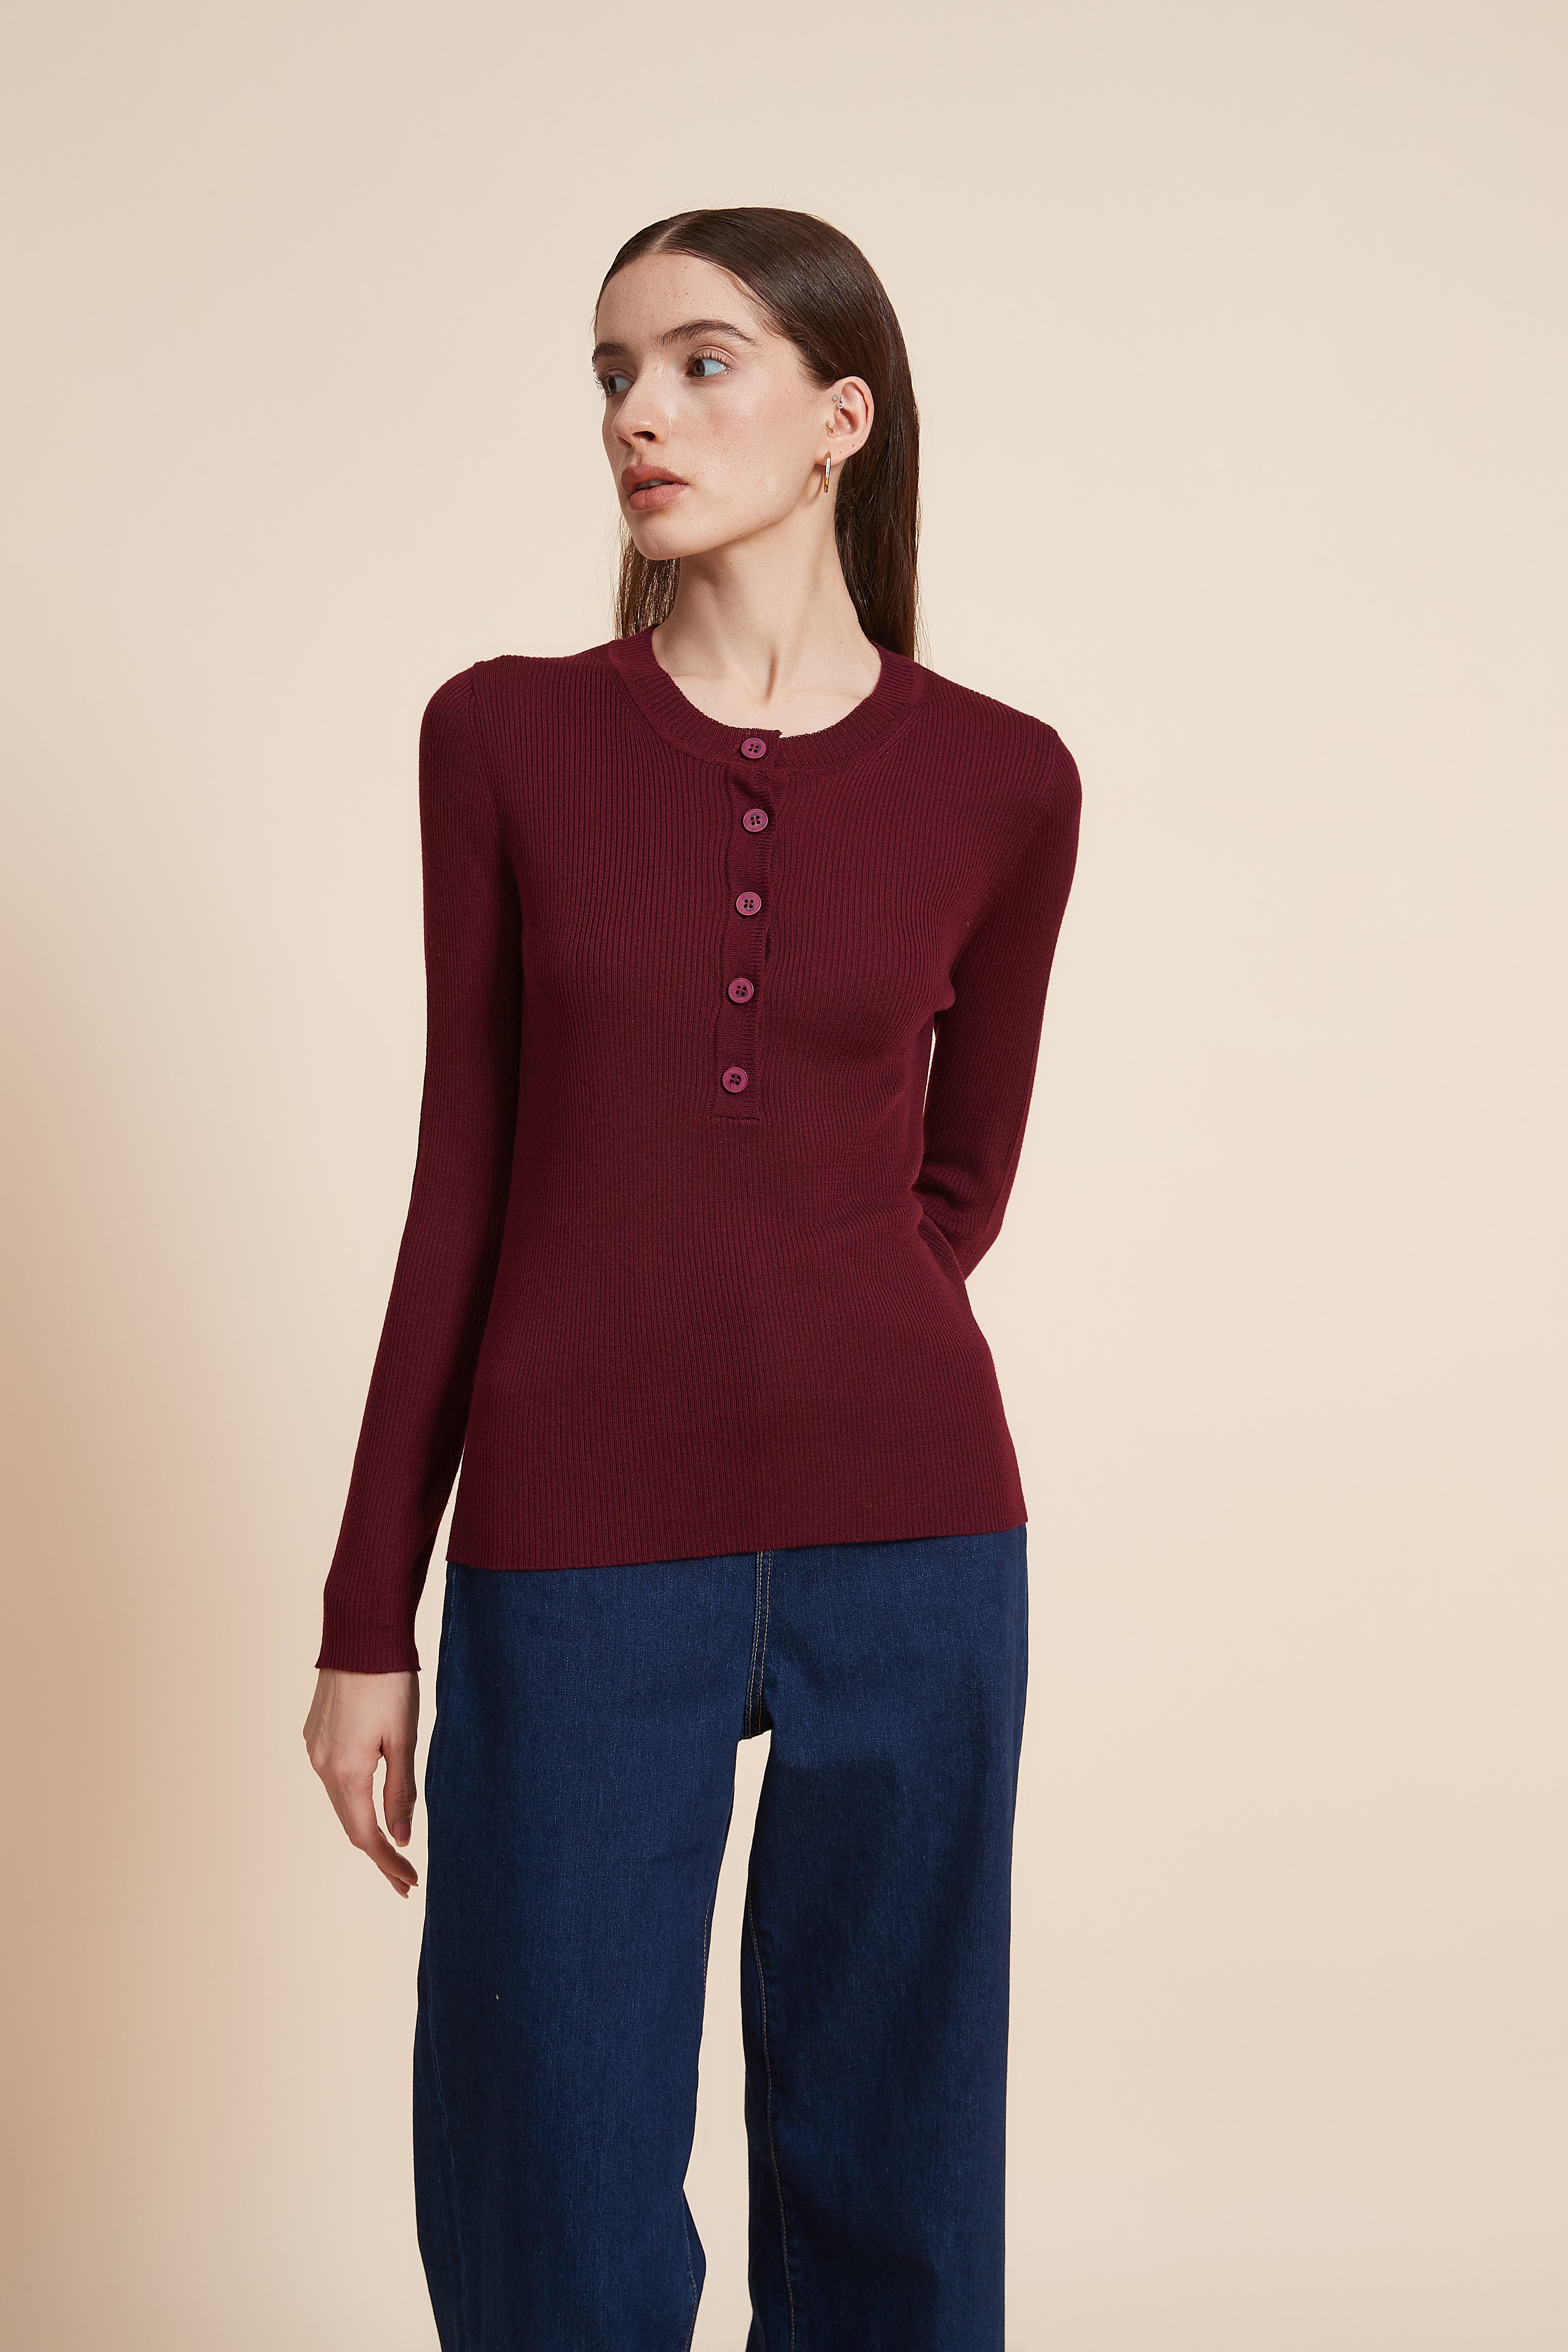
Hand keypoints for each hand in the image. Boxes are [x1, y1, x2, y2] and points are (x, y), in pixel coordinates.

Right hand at [304, 1668, 420, 1896]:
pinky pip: (333, 1776)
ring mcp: (314, 1748)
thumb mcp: (404, 1738)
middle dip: (377, 1852)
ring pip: (340, 1800)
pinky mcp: (314, 1733)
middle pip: (349, 1823)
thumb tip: (400, 1838)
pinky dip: (352, 1796)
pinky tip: (369, 1800)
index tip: (410, 1883)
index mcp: (346, 1771)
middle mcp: (322, 1764)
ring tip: (391, 1846)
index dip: (388, 1863)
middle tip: (404, 1878)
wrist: (360, 1635)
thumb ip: (400, 1791)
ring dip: (364, 1824)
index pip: (366, 1835)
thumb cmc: (390, 1682)